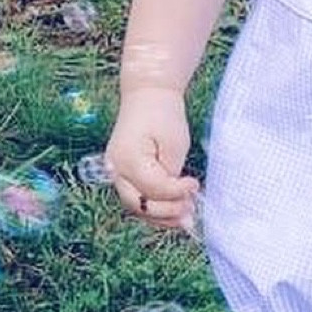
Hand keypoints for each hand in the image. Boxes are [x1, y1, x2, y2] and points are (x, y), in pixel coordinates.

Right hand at [105, 88, 199, 231]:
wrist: (147, 94)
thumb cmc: (163, 114)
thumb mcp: (175, 143)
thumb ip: (172, 173)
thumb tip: (177, 199)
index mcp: (128, 159)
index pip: (153, 189)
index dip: (177, 193)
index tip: (195, 183)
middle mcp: (116, 169)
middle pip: (139, 205)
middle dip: (166, 213)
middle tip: (190, 212)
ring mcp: (116, 172)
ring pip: (136, 206)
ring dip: (160, 215)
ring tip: (185, 218)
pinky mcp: (123, 173)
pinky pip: (136, 197)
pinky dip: (154, 206)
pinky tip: (173, 211)